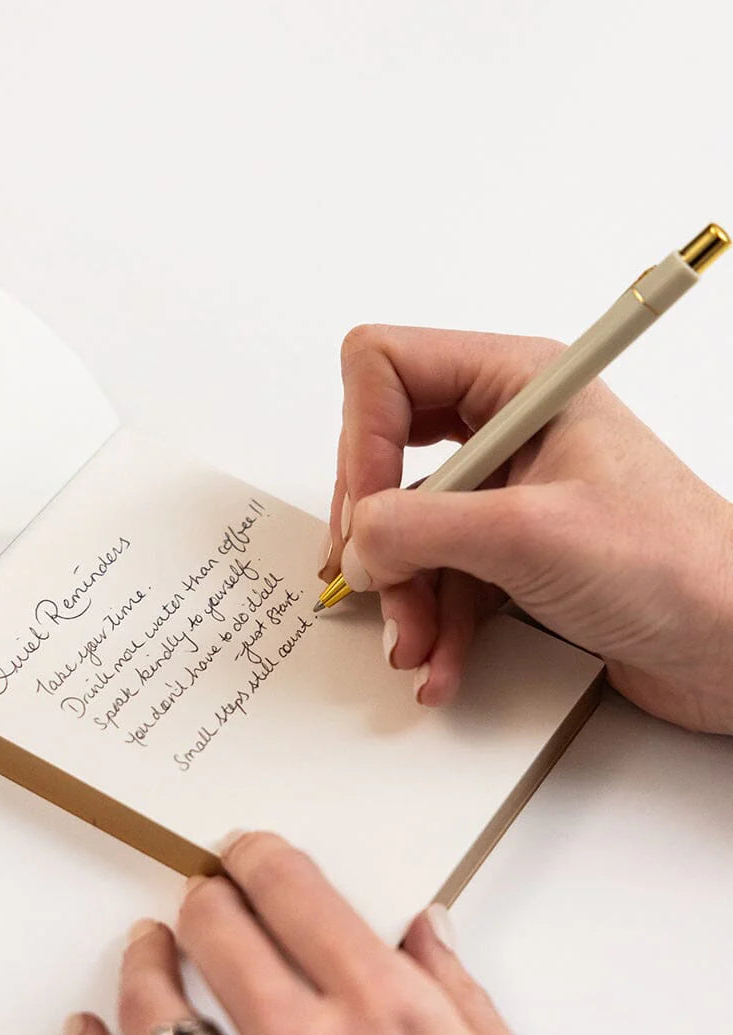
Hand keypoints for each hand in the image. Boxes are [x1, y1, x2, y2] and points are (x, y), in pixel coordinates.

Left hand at [65, 832, 618, 1034]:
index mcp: (386, 1013)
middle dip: (208, 896)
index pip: (289, 890)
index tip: (249, 853)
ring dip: (146, 964)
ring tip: (148, 946)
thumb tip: (424, 930)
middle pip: (216, 932)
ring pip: (156, 1017)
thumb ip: (453, 990)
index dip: (258, 853)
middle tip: (209, 894)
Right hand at [320, 325, 732, 733]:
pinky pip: (439, 579)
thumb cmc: (675, 567)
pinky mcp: (513, 555)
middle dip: (380, 533)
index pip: (386, 369)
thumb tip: (357, 543)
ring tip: (418, 645)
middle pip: (385, 454)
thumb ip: (420, 529)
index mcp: (519, 383)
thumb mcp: (528, 536)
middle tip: (380, 581)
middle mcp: (508, 430)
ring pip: (407, 530)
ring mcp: (509, 495)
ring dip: (404, 595)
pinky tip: (442, 664)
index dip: (360, 438)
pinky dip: (432, 624)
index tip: (367, 514)